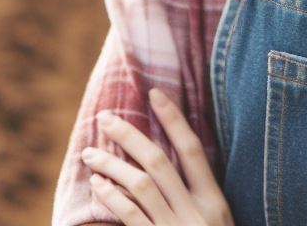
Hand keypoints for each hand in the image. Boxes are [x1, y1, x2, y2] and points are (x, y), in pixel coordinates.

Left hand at [81, 88, 233, 225]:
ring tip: (90, 153)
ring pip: (140, 186)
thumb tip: (163, 165)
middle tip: (103, 118)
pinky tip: (99, 186)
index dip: (174, 119)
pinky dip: (112, 198)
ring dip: (111, 165)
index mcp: (215, 202)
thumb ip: (194, 198)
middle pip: (158, 162)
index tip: (154, 93)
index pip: (193, 149)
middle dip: (129, 135)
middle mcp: (197, 213)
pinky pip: (131, 217)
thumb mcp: (215, 224)